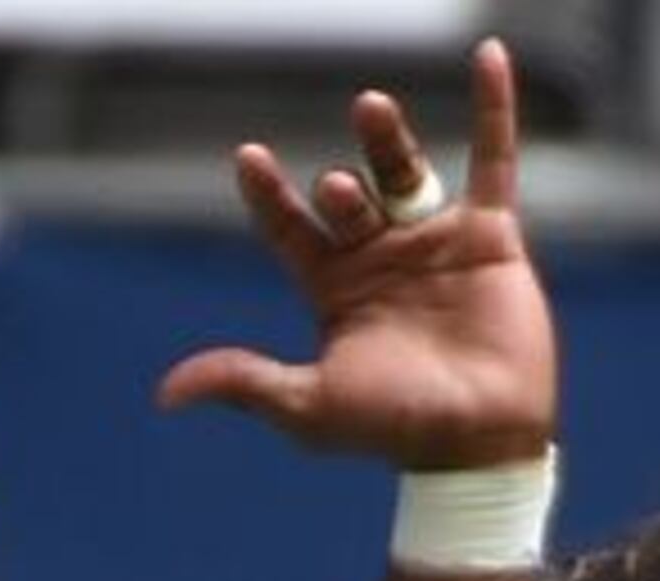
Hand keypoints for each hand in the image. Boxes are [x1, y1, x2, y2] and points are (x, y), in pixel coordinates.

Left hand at [159, 38, 558, 470]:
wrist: (477, 442)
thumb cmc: (394, 429)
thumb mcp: (309, 407)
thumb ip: (245, 383)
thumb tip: (166, 394)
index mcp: (332, 288)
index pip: (289, 228)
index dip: (268, 195)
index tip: (248, 157)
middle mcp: (377, 256)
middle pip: (347, 196)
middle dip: (339, 189)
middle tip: (339, 191)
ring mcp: (431, 241)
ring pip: (403, 171)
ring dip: (385, 139)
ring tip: (369, 108)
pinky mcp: (488, 237)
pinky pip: (492, 161)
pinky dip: (493, 110)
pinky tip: (488, 58)